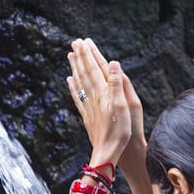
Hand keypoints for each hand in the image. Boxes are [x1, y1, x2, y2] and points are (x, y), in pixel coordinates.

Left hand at [66, 38, 130, 167]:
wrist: (107, 152)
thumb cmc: (119, 131)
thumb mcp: (123, 106)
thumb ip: (116, 84)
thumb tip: (112, 63)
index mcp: (103, 93)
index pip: (94, 68)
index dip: (89, 54)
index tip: (83, 41)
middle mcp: (93, 97)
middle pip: (85, 73)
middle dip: (80, 57)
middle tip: (75, 42)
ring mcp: (88, 106)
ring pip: (80, 82)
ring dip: (76, 68)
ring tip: (71, 56)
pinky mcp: (87, 116)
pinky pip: (78, 97)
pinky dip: (73, 86)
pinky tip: (70, 81)